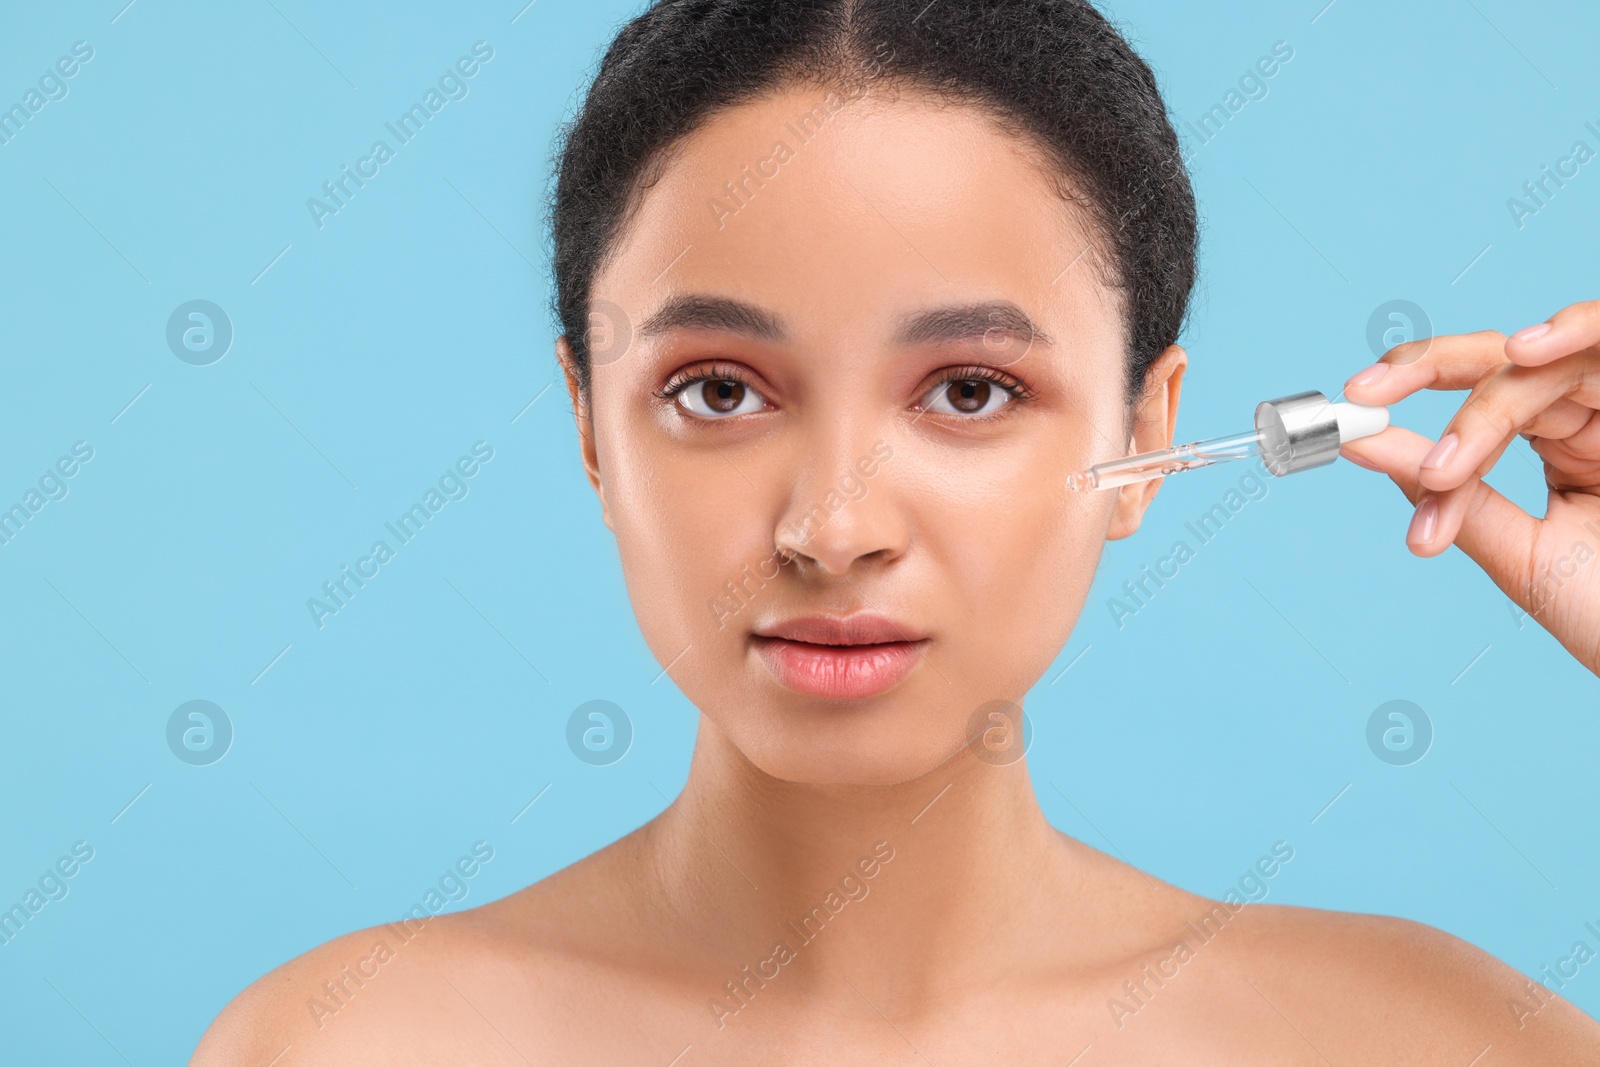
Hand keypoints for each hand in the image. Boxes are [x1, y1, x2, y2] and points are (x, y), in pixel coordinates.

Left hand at [1340, 298, 1599, 676]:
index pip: (1479, 406)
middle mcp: (1598, 413)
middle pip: (1505, 363)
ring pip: (1556, 358)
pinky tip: (1528, 351)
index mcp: (1565, 446)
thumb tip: (1367, 447)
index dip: (1414, 406)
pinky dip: (1579, 330)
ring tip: (1439, 409)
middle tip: (1366, 393)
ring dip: (1494, 388)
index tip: (1350, 431)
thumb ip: (1453, 498)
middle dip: (1427, 368)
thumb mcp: (1525, 556)